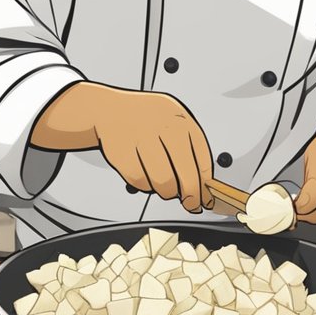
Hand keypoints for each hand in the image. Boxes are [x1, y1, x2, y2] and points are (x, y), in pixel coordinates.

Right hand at [32, 82, 213, 211]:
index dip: (205, 185)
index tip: (205, 198)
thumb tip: (204, 185)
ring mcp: (142, 140)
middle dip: (190, 196)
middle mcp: (164, 128)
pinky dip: (145, 185)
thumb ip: (191, 150)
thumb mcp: (174, 123)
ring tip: (164, 185)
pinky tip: (145, 174)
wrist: (110, 110)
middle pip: (186, 176)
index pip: (202, 160)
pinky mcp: (123, 153)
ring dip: (167, 192)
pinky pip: (141, 182)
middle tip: (190, 203)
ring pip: (164, 183)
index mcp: (181, 121)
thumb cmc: (146, 120)